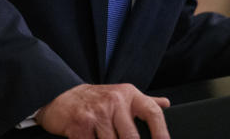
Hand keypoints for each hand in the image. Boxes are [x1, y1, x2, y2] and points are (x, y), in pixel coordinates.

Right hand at [35, 83, 170, 138]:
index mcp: (129, 95)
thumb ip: (145, 102)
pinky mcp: (80, 125)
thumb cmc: (97, 99)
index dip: (162, 133)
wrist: (63, 96)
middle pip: (131, 138)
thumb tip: (166, 104)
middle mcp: (115, 101)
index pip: (152, 112)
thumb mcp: (123, 95)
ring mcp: (97, 113)